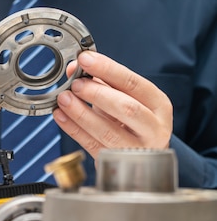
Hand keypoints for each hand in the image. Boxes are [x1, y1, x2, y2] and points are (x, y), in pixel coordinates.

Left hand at [54, 51, 172, 162]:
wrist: (142, 160)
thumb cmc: (133, 124)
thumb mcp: (125, 99)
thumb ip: (102, 81)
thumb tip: (76, 67)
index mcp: (158, 105)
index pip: (133, 83)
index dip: (108, 69)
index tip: (86, 59)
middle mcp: (153, 128)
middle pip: (126, 108)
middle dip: (97, 93)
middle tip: (76, 84)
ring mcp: (135, 149)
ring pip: (107, 131)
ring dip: (81, 113)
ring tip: (64, 99)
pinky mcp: (115, 162)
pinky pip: (91, 145)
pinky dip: (74, 129)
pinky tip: (61, 116)